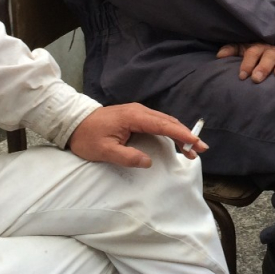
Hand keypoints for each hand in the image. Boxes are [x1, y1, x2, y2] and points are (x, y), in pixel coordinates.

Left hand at [67, 103, 206, 167]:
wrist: (74, 123)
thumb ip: (127, 157)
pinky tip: (176, 141)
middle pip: (168, 122)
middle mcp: (139, 111)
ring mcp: (138, 112)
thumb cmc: (87, 137)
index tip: (195, 142)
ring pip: (165, 122)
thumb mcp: (104, 151)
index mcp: (134, 117)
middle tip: (201, 149)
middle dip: (186, 135)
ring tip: (192, 149)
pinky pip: (158, 123)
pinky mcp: (136, 117)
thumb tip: (148, 162)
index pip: (163, 125)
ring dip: (179, 134)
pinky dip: (170, 132)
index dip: (181, 134)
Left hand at [215, 42, 274, 81]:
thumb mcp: (243, 51)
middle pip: (268, 55)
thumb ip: (232, 51)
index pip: (252, 52)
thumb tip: (219, 55)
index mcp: (258, 47)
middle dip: (263, 67)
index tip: (242, 76)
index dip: (246, 63)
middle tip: (256, 79)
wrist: (272, 51)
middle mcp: (271, 49)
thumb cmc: (255, 55)